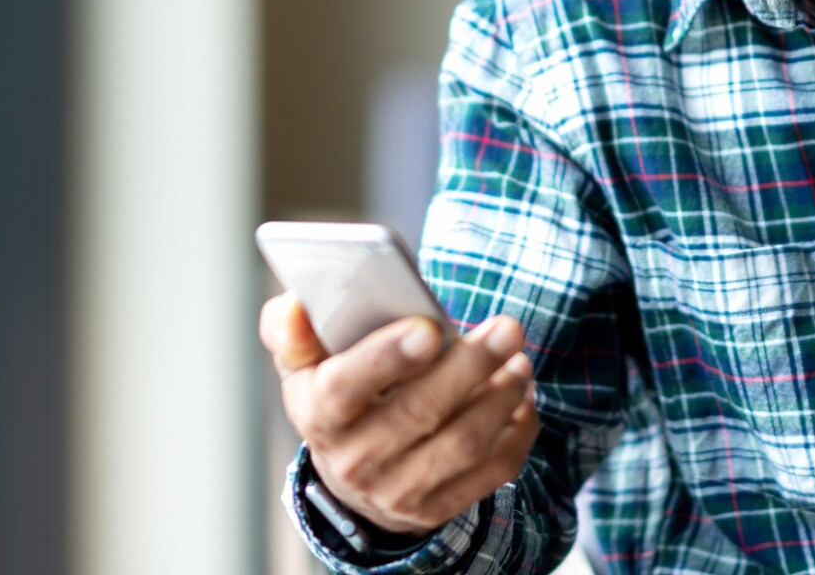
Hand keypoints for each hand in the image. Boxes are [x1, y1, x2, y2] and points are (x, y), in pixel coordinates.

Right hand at [259, 292, 539, 537]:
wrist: (351, 472)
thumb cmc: (334, 395)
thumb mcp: (302, 363)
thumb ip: (291, 329)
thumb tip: (295, 307)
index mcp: (317, 415)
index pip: (345, 388)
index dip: (386, 358)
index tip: (428, 328)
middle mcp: (354, 460)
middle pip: (418, 412)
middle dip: (469, 367)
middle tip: (506, 327)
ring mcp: (398, 490)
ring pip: (462, 443)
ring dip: (500, 397)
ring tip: (518, 358)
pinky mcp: (437, 507)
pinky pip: (491, 472)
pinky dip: (517, 431)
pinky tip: (522, 395)